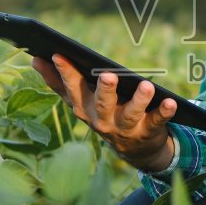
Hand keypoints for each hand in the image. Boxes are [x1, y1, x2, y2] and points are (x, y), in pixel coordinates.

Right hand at [32, 55, 177, 172]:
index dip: (63, 74)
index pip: (71, 90)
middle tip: (108, 75)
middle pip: (101, 105)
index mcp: (84, 109)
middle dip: (104, 91)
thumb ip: (59, 82)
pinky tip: (171, 102)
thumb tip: (34, 59)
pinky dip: (164, 112)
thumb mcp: (81, 101)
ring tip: (147, 86)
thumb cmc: (105, 114)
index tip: (57, 54)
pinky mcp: (148, 132)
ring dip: (138, 101)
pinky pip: (157, 122)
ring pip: (130, 115)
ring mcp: (126, 128)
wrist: (136, 149)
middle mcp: (102, 121)